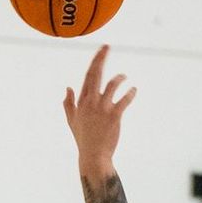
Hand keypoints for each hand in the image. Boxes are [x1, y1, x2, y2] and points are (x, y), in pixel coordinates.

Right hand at [63, 44, 134, 177]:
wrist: (93, 156)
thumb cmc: (84, 139)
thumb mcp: (72, 120)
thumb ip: (69, 103)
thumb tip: (68, 87)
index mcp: (82, 101)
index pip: (88, 76)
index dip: (95, 62)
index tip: (102, 52)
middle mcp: (91, 102)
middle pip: (96, 74)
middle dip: (101, 58)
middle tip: (107, 46)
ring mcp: (102, 108)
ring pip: (112, 85)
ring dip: (120, 78)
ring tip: (125, 77)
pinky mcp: (114, 116)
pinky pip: (124, 99)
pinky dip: (130, 93)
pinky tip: (134, 90)